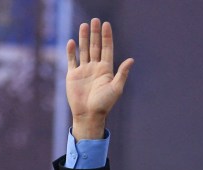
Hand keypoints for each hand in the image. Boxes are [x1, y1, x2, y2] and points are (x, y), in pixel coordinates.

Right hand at [65, 18, 133, 139]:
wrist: (88, 115)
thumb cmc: (104, 104)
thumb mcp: (116, 88)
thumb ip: (122, 73)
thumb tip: (131, 60)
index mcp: (106, 69)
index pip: (107, 48)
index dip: (106, 36)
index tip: (106, 24)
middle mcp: (95, 67)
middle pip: (95, 46)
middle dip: (95, 33)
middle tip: (94, 20)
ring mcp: (84, 70)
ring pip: (83, 50)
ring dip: (83, 38)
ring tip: (83, 26)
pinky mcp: (73, 75)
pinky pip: (72, 60)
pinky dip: (71, 51)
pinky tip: (71, 42)